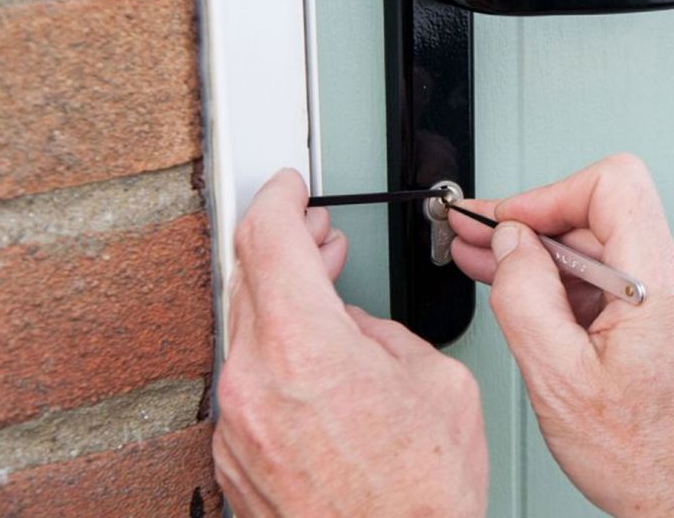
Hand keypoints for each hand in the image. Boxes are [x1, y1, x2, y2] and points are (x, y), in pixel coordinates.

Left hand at [214, 170, 486, 516]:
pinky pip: (250, 384)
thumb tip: (359, 327)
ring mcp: (237, 425)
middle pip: (250, 280)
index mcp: (305, 347)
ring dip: (282, 302)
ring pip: (247, 333)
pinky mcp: (235, 458)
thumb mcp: (437, 382)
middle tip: (316, 233)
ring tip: (323, 295)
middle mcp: (255, 383)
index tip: (289, 186)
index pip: (268, 238)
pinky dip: (277, 356)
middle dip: (285, 245)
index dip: (279, 198)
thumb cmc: (421, 495)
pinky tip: (315, 364)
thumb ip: (385, 334)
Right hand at [448, 155, 673, 517]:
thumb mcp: (560, 381)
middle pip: (603, 219)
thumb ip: (526, 299)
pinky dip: (579, 290)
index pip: (613, 184)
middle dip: (533, 228)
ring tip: (494, 271)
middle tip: (477, 242)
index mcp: (661, 284)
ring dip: (551, 262)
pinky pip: (627, 285)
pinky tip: (540, 306)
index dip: (549, 193)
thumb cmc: (650, 461)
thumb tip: (511, 244)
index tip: (507, 220)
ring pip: (612, 254)